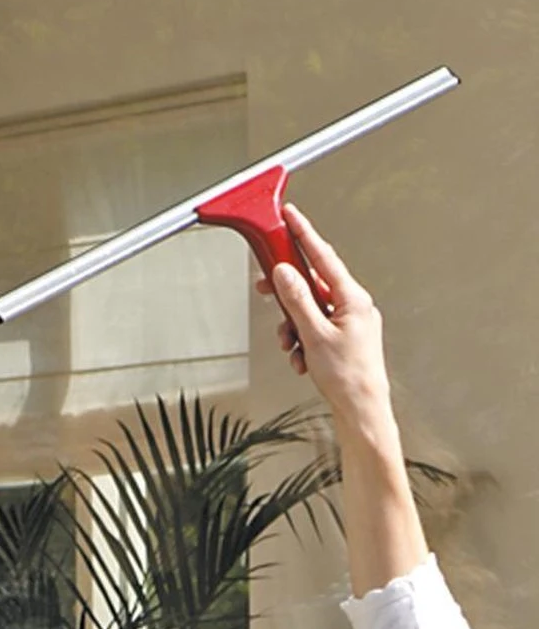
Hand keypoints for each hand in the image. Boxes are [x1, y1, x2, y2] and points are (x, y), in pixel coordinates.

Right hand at [257, 204, 392, 432]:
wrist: (362, 412)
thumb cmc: (348, 378)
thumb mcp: (314, 335)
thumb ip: (297, 299)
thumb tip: (285, 272)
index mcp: (353, 299)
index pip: (323, 257)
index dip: (304, 233)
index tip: (290, 216)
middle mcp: (354, 306)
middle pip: (312, 282)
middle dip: (287, 291)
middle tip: (266, 286)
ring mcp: (349, 321)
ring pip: (309, 307)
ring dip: (292, 323)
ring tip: (289, 343)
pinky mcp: (342, 336)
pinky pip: (313, 325)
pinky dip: (300, 337)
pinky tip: (299, 357)